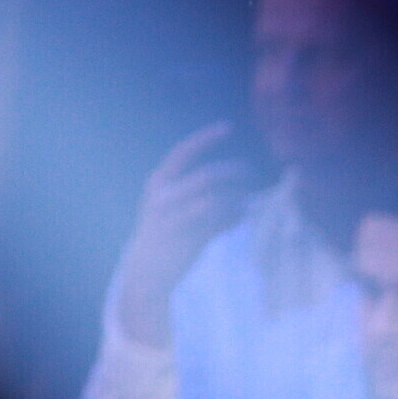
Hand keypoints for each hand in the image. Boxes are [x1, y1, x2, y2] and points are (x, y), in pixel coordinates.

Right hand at [115, 122, 257, 347]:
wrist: (147, 271)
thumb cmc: (165, 238)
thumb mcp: (175, 211)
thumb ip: (201, 199)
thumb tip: (239, 201)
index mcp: (158, 182)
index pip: (183, 152)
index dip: (206, 138)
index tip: (228, 127)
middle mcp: (163, 195)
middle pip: (207, 176)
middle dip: (233, 172)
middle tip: (250, 172)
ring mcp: (175, 215)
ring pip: (216, 199)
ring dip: (238, 197)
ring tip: (249, 200)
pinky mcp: (187, 236)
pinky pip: (219, 220)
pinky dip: (236, 215)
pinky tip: (245, 214)